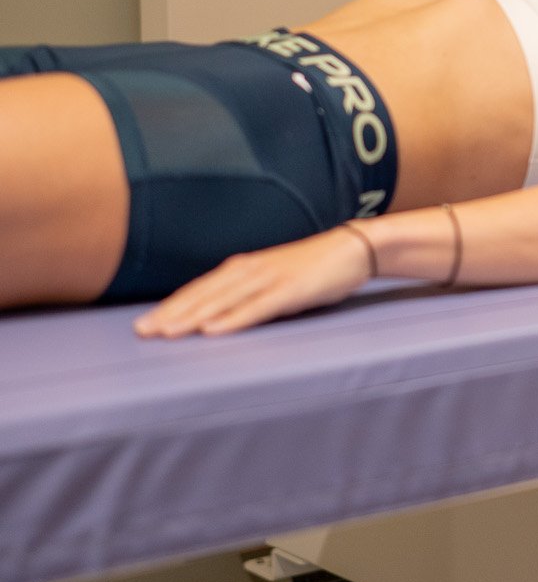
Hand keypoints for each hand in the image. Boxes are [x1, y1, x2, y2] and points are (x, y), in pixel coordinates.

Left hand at [133, 228, 374, 337]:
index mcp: (243, 268)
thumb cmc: (312, 268)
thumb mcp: (273, 279)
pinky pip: (257, 307)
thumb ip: (248, 294)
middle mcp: (250, 270)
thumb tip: (219, 316)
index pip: (199, 290)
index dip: (170, 307)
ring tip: (167, 333)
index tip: (144, 325)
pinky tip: (213, 330)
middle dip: (171, 313)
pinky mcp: (290, 290)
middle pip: (203, 294)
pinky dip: (232, 319)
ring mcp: (270, 279)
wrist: (351, 248)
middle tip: (142, 332)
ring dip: (193, 317)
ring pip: (223, 300)